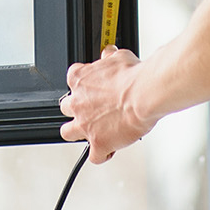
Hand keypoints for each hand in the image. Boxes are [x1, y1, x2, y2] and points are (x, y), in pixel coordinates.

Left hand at [58, 46, 151, 163]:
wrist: (143, 94)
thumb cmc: (133, 76)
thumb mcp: (118, 58)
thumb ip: (109, 58)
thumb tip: (108, 53)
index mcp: (80, 80)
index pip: (72, 81)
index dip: (83, 87)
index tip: (92, 90)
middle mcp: (78, 102)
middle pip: (65, 108)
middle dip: (76, 110)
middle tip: (92, 111)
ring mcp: (85, 124)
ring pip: (68, 133)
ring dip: (79, 133)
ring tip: (93, 133)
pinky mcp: (98, 142)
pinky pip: (94, 156)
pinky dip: (102, 154)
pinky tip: (109, 150)